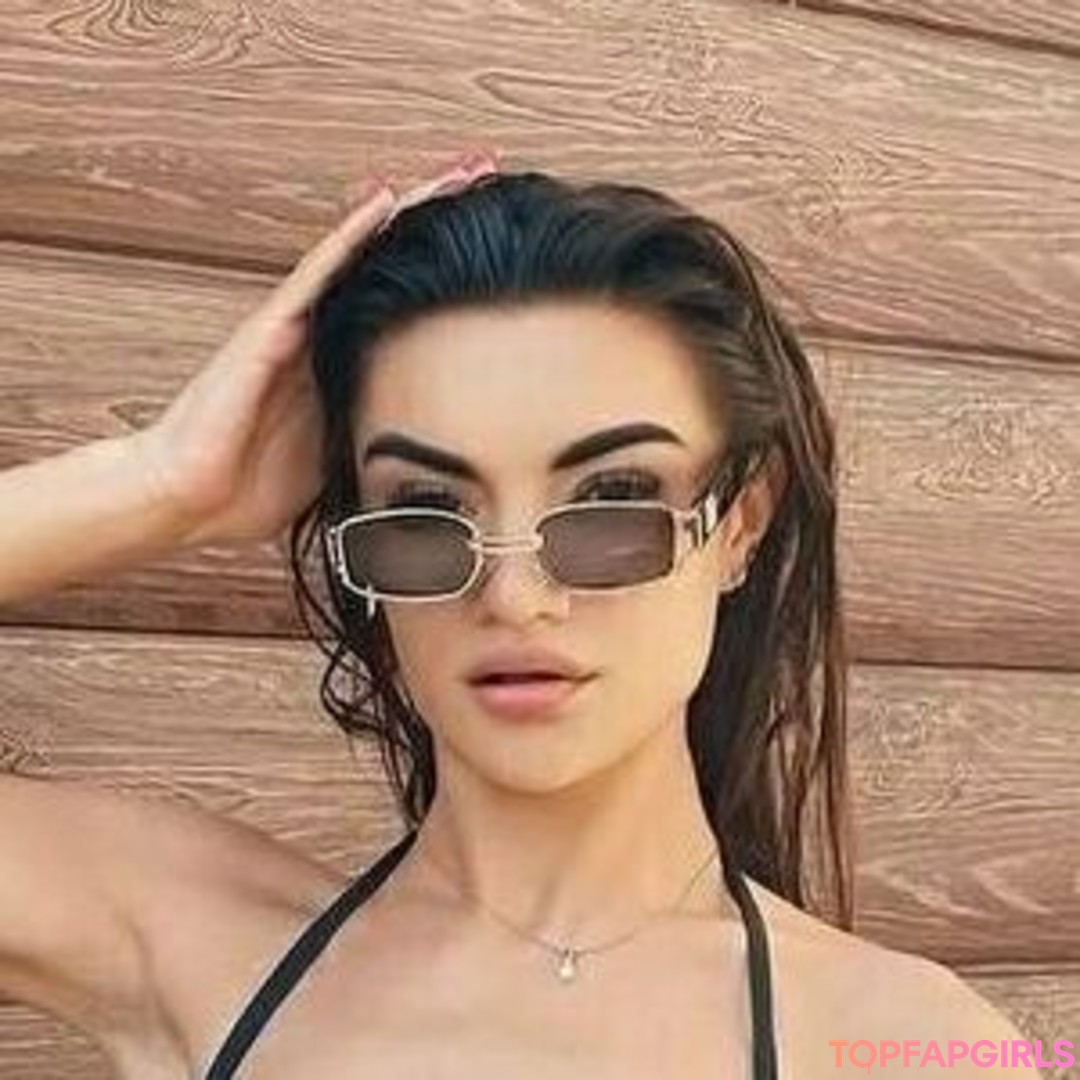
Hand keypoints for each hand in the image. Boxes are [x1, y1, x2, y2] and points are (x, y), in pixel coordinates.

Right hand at [131, 151, 498, 547]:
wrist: (191, 499)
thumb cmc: (255, 486)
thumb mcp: (340, 459)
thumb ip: (377, 439)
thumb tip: (440, 456)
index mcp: (340, 365)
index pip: (402, 302)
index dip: (448, 269)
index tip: (503, 241)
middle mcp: (321, 334)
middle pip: (387, 264)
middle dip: (437, 222)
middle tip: (487, 178)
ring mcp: (293, 327)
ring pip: (358, 255)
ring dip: (406, 213)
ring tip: (454, 173)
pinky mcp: (267, 331)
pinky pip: (314, 276)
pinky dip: (348, 238)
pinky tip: (382, 203)